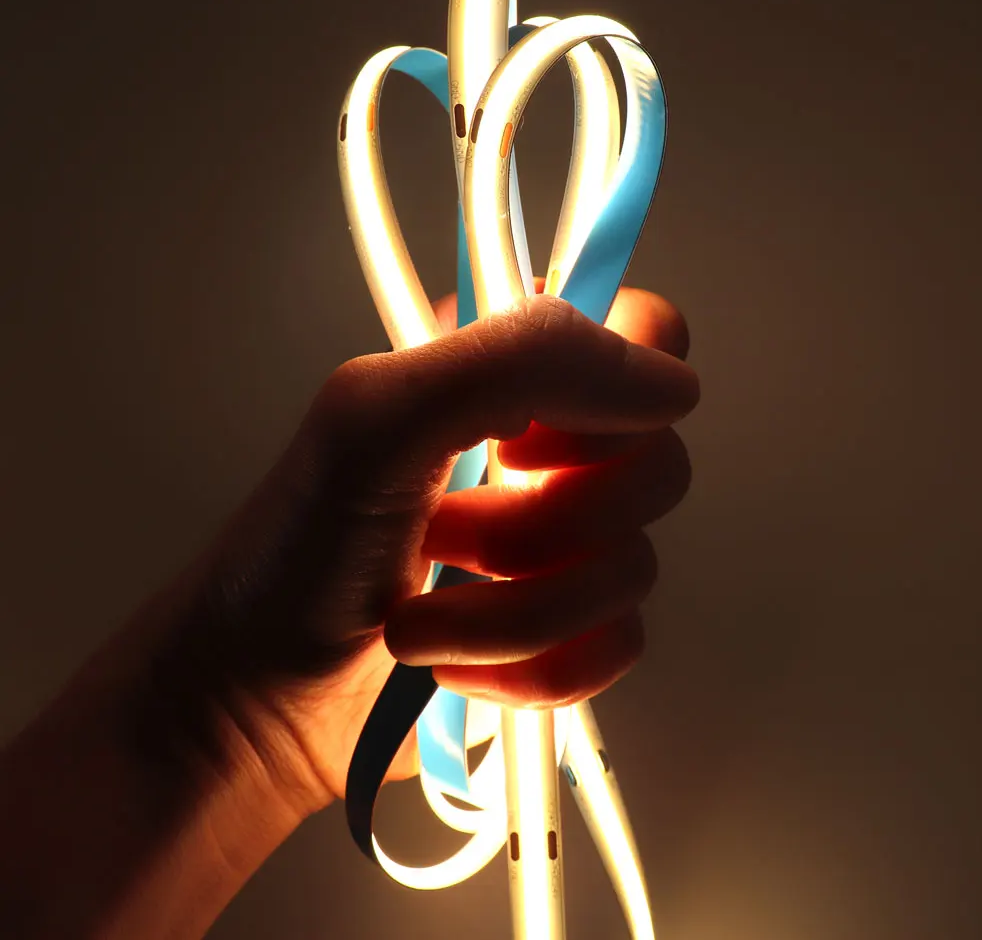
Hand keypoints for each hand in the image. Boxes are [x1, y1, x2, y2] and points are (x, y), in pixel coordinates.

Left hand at [131, 280, 697, 816]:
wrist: (255, 706)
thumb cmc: (291, 560)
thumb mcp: (375, 423)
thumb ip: (518, 361)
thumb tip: (666, 383)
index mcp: (504, 373)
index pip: (644, 335)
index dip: (614, 397)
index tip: (526, 446)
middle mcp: (541, 451)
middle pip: (656, 465)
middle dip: (544, 526)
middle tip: (449, 534)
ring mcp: (556, 547)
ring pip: (633, 571)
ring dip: (515, 614)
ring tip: (420, 617)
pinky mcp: (562, 632)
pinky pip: (615, 647)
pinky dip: (528, 670)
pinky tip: (453, 666)